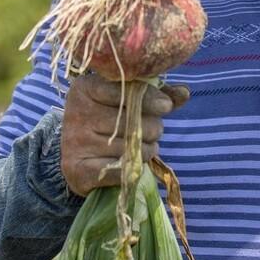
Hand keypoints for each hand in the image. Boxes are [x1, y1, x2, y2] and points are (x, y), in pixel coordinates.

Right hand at [60, 74, 188, 196]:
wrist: (77, 155)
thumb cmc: (108, 119)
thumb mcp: (127, 100)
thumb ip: (156, 93)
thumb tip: (184, 93)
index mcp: (85, 88)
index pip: (124, 90)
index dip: (150, 98)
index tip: (166, 106)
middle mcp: (77, 113)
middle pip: (132, 121)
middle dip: (153, 128)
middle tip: (152, 131)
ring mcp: (75, 142)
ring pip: (130, 148)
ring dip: (147, 150)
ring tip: (143, 146)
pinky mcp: (78, 170)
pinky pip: (120, 170)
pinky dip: (134, 169)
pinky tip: (134, 163)